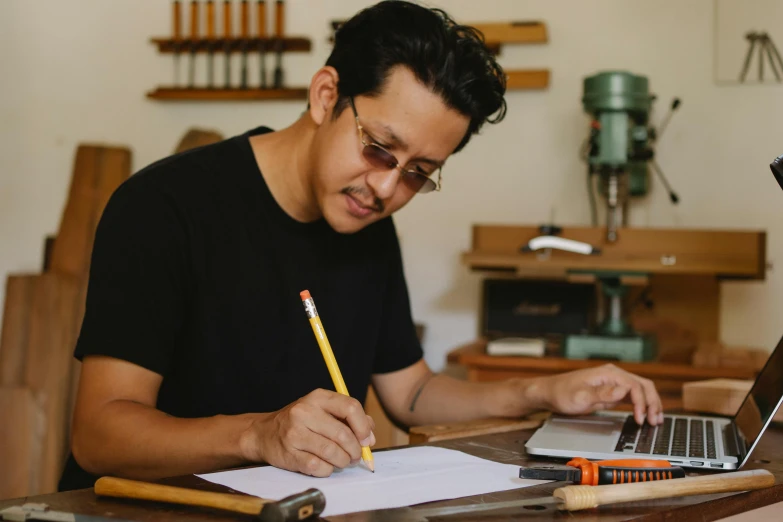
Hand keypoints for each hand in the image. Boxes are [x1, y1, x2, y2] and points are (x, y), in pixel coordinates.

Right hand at [239, 389, 375, 476]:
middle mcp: (304, 412)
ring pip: (332, 452)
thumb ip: (349, 419)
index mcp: (318, 398)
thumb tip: (370, 437)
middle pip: (343, 434)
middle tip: (355, 456)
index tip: (366, 439)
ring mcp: (294, 433)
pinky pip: (319, 467)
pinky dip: (328, 470)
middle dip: (355, 450)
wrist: (264, 433)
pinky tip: (326, 466)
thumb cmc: (301, 422)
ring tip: (343, 461)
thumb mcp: (323, 411)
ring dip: (343, 461)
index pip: (350, 407)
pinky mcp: (289, 454)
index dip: (363, 426)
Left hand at [535, 364, 663, 424]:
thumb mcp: (580, 396)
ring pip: (641, 390)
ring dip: (651, 404)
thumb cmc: (562, 393)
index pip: (634, 386)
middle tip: (655, 420)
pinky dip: (642, 405)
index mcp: (608, 374)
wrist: (550, 393)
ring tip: (656, 420)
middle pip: (643, 385)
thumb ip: (602, 394)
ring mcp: (614, 383)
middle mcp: (613, 375)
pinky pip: (633, 396)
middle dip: (652, 402)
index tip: (640, 418)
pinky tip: (646, 415)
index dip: (641, 403)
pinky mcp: (612, 392)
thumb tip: (622, 391)